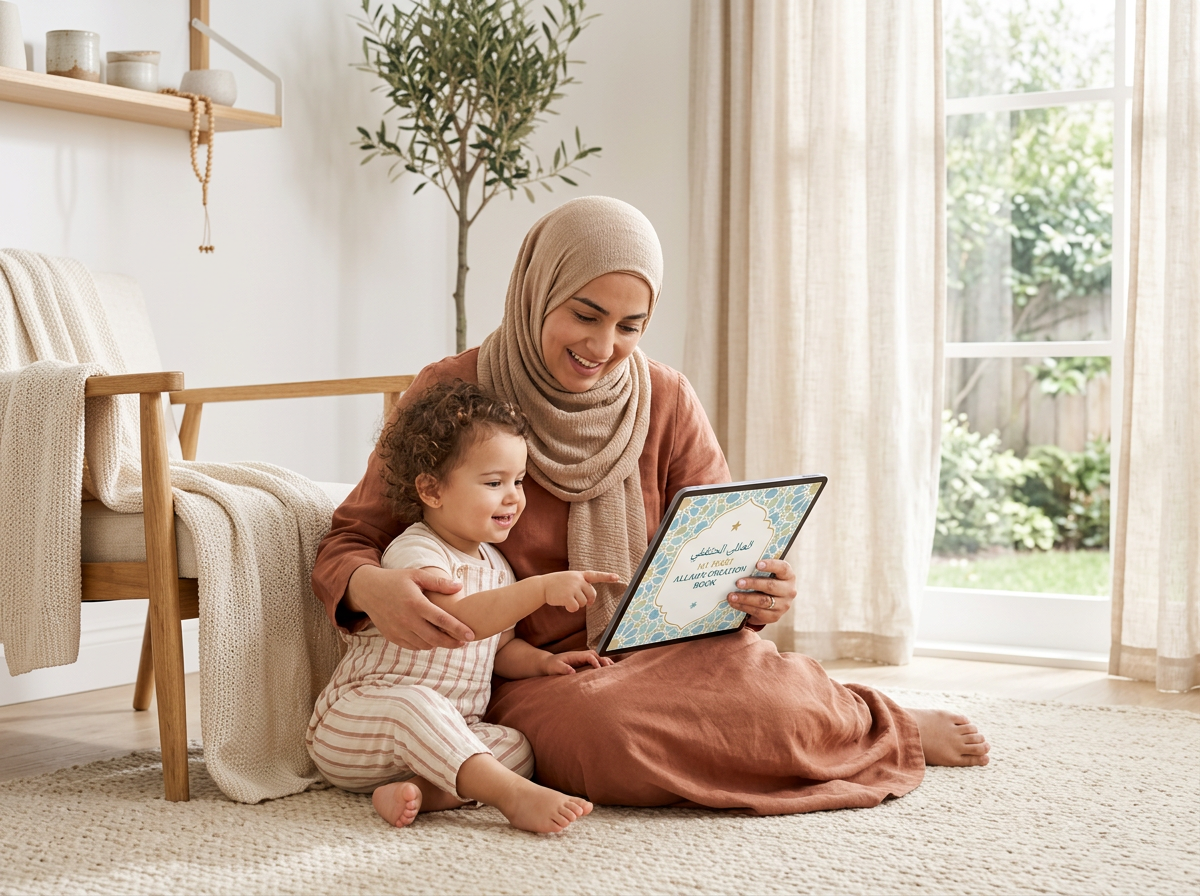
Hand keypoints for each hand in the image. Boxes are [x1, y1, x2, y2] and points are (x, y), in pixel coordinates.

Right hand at [345, 564, 470, 649]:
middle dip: (452, 642)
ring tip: (448, 638)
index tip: (471, 635)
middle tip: (464, 642)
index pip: (442, 620)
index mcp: (415, 603)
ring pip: (424, 645)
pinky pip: (413, 646)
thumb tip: (459, 587)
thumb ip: (439, 583)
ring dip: (438, 644)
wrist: (368, 590)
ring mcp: (398, 630)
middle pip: (435, 638)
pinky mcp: (392, 636)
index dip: (458, 629)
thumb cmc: (396, 580)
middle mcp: (406, 619)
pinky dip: (424, 644)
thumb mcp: (416, 576)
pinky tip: (431, 638)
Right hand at [540, 570, 619, 611]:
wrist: (542, 586)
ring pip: (583, 603)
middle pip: (592, 595)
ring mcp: (572, 588)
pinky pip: (576, 608)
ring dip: (576, 604)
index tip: (617, 577)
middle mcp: (578, 580)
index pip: (596, 575)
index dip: (607, 577)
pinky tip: (565, 604)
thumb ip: (581, 585)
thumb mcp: (570, 579)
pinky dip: (571, 609)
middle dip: (587, 600)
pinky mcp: (567, 597)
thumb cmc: (558, 584)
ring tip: (567, 598)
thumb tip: (590, 601)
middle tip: (580, 601)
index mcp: (580, 575)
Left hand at [541, 649, 613, 675]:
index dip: (595, 661)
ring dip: (604, 661)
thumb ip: (563, 669)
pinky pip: (593, 662)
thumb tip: (573, 672)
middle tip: (611, 668)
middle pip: (595, 654)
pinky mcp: (581, 663)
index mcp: (575, 655)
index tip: (599, 669)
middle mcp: (580, 656)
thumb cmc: (551, 665)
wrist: (547, 663)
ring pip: (596, 657)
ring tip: (613, 668)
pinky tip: (606, 670)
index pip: (589, 656)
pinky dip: (601, 664)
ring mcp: (581, 659)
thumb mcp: (555, 667)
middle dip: (604, 660)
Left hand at [726, 558, 796, 625]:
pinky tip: (735, 603)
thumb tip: (740, 564)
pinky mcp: (775, 616)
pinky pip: (759, 612)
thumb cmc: (766, 581)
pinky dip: (744, 607)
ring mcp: (783, 605)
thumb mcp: (767, 574)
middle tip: (738, 582)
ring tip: (731, 596)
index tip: (757, 564)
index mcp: (788, 576)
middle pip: (771, 586)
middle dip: (753, 584)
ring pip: (763, 601)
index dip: (771, 565)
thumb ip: (758, 569)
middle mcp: (789, 591)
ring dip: (745, 598)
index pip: (782, 568)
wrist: (772, 602)